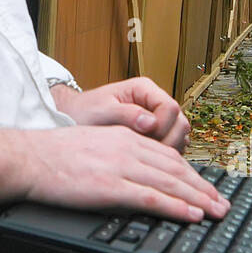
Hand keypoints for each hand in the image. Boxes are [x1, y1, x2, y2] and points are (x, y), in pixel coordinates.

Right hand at [20, 125, 227, 221]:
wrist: (29, 157)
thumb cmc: (53, 155)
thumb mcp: (94, 146)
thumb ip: (118, 157)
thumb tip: (134, 177)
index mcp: (124, 137)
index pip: (168, 156)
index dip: (191, 175)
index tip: (206, 189)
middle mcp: (128, 148)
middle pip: (176, 169)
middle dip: (203, 188)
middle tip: (222, 204)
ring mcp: (121, 167)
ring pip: (170, 183)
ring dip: (198, 199)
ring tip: (215, 212)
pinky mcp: (111, 186)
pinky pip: (151, 198)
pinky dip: (175, 207)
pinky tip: (190, 215)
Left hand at [53, 76, 190, 152]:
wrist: (72, 120)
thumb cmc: (83, 112)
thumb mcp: (101, 110)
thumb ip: (126, 114)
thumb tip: (150, 122)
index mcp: (144, 89)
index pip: (170, 107)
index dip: (162, 126)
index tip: (146, 137)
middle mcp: (153, 102)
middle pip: (179, 123)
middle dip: (167, 141)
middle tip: (147, 153)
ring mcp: (156, 119)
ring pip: (178, 136)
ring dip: (167, 151)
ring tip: (145, 159)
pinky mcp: (154, 134)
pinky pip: (170, 146)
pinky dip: (162, 156)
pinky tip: (147, 162)